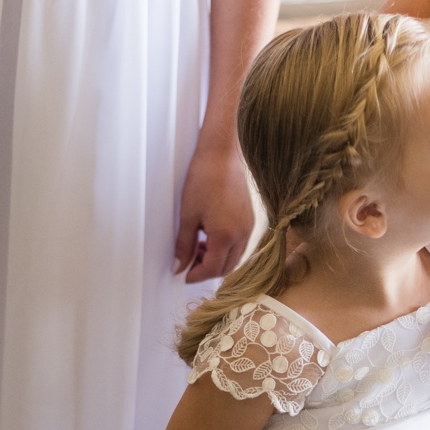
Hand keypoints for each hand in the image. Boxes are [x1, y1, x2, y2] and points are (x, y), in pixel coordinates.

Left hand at [173, 134, 255, 282]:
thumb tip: (179, 265)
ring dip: (218, 259)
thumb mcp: (188, 216)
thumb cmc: (204, 178)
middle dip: (208, 270)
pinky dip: (226, 247)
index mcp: (226, 235)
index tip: (184, 275)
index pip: (212, 268)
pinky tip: (210, 236)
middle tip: (189, 264)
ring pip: (235, 256)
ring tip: (198, 248)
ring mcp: (249, 225)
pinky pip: (240, 243)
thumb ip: (184, 245)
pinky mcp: (250, 217)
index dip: (196, 275)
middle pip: (227, 267)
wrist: (222, 153)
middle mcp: (242, 233)